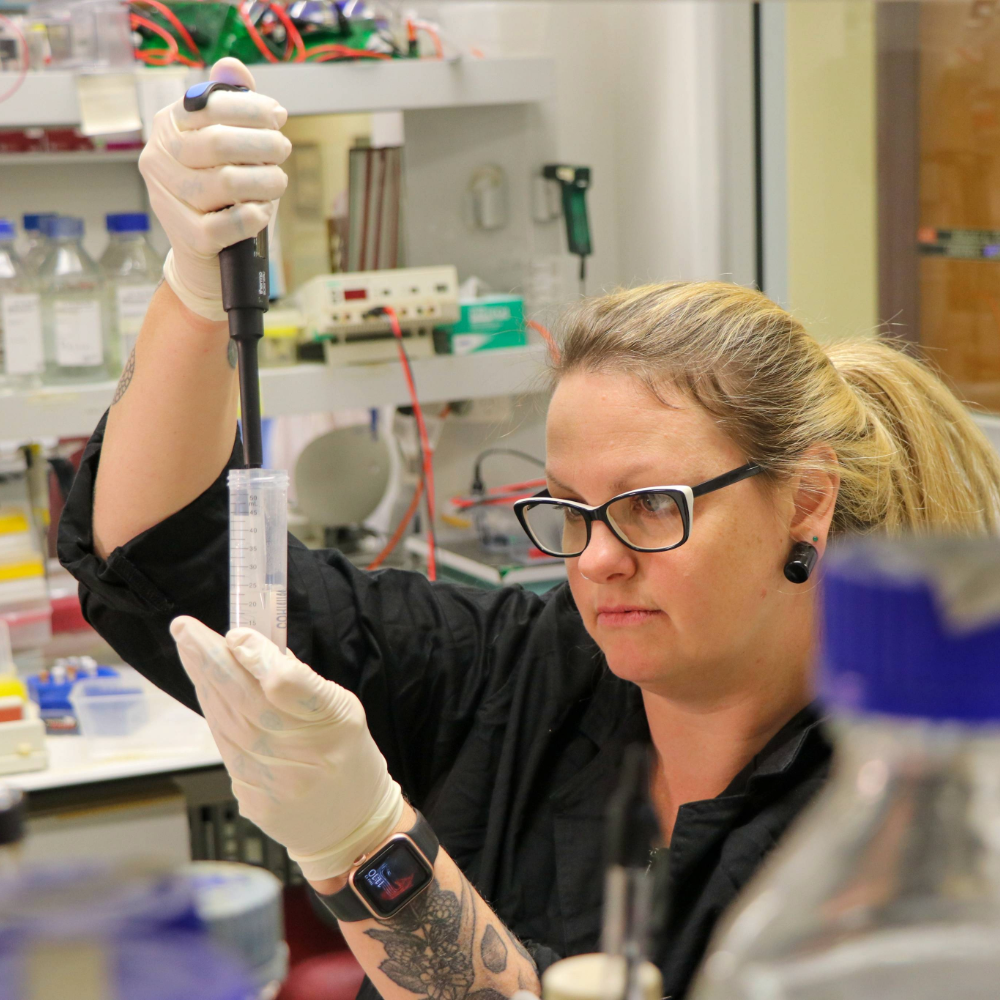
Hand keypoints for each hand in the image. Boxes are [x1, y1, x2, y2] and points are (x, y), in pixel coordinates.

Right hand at [139, 58, 290, 321]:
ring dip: (264, 181)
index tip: (278, 117)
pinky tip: (262, 211)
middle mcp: (159, 160)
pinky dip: (253, 216)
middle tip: (283, 148)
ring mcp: (169, 200)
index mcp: (168, 128)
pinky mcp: (188, 237)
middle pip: (217, 143)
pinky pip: (227, 224)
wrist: (206, 254)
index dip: (250, 109)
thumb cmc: (221, 194)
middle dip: (261, 143)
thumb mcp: (227, 146)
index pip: (208, 106)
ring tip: (277, 181)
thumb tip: (231, 66)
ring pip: (225, 183)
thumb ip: (229, 105)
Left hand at [170, 616, 404, 880]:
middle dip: (210, 660)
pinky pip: (227, 749)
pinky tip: (207, 691)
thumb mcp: (345, 710)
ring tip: (189, 648)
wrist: (351, 828)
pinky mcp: (253, 800)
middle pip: (245, 700)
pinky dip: (215, 715)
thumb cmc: (349, 758)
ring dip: (204, 683)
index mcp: (333, 725)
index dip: (259, 659)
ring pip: (227, 723)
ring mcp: (273, 783)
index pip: (288, 686)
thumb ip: (303, 682)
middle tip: (185, 628)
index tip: (237, 634)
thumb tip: (258, 648)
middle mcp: (301, 755)